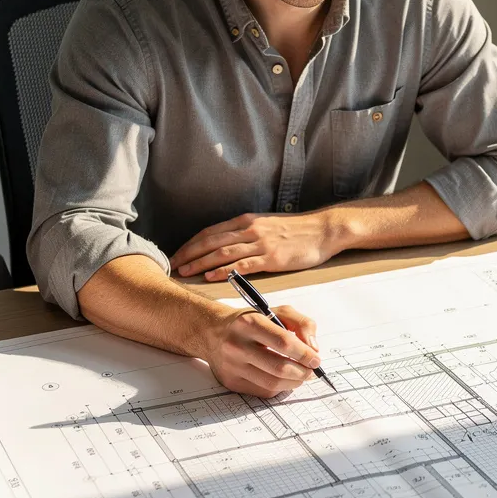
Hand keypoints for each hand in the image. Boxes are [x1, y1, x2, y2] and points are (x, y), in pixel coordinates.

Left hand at [172, 211, 345, 281]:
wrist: (323, 230)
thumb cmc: (298, 230)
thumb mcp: (268, 225)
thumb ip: (248, 233)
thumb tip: (230, 245)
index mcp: (246, 221)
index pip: (211, 232)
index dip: (191, 243)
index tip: (177, 253)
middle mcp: (249, 229)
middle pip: (211, 241)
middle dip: (189, 253)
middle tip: (172, 265)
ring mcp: (260, 243)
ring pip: (222, 252)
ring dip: (201, 262)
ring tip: (185, 271)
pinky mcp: (272, 257)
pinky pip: (243, 264)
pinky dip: (224, 270)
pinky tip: (211, 276)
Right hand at [201, 304, 321, 397]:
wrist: (212, 332)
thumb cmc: (249, 321)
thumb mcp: (275, 312)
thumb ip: (301, 323)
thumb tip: (313, 348)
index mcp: (249, 322)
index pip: (283, 342)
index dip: (304, 353)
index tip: (316, 359)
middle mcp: (237, 345)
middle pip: (279, 367)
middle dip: (302, 372)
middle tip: (310, 370)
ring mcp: (232, 366)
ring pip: (272, 383)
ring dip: (293, 382)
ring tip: (301, 375)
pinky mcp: (231, 382)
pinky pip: (263, 391)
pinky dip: (279, 387)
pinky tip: (283, 379)